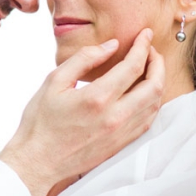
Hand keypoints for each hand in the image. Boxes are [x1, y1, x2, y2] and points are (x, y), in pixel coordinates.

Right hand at [0, 28, 163, 195]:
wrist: (37, 161)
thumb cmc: (41, 121)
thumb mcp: (54, 81)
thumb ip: (84, 59)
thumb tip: (110, 45)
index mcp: (97, 98)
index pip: (133, 66)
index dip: (143, 46)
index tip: (145, 35)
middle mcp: (115, 117)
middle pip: (154, 85)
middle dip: (157, 62)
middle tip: (150, 50)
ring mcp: (120, 133)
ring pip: (155, 104)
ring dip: (157, 82)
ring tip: (149, 68)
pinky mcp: (121, 144)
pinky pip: (148, 120)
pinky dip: (152, 102)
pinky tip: (144, 93)